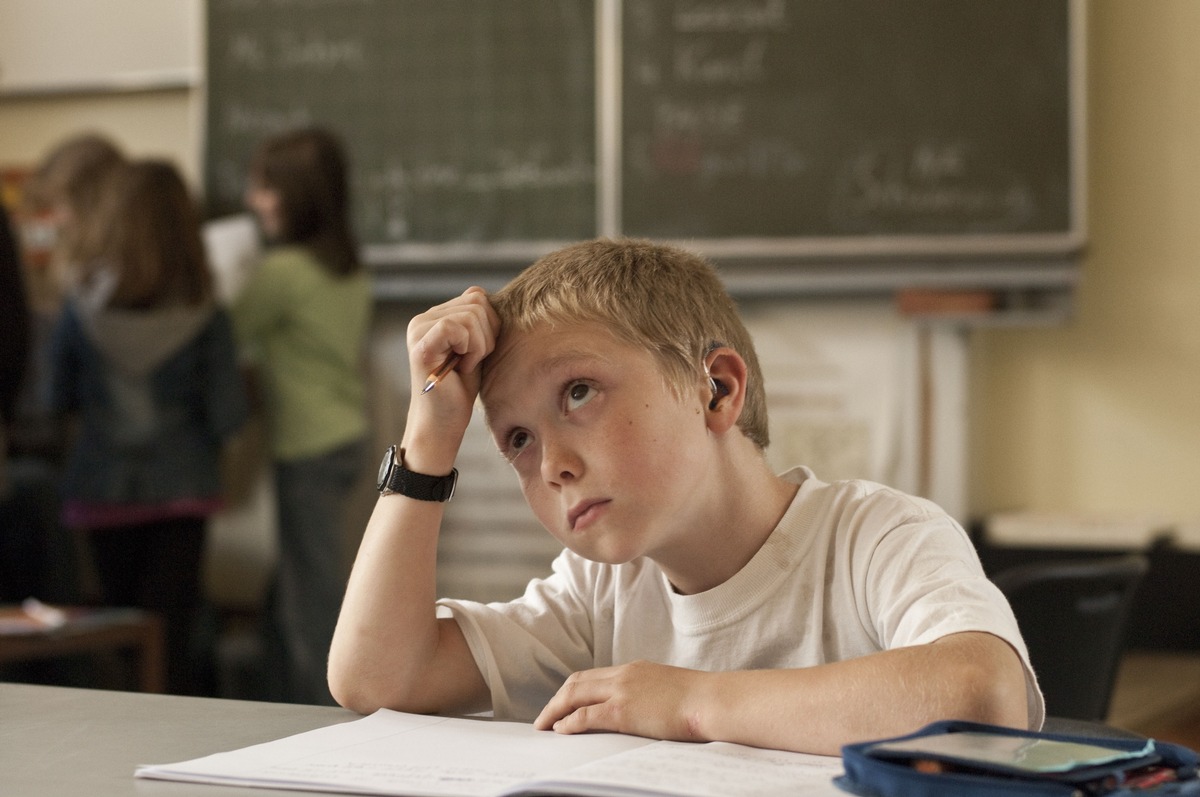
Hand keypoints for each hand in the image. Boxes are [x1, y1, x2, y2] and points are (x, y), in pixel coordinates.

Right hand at [403, 287, 500, 465]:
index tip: (478, 352)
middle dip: (486, 334)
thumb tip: (488, 296)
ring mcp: (418, 330)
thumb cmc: (461, 389)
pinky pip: (456, 328)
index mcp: (435, 316)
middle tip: (471, 360)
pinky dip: (470, 349)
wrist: (443, 423)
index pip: (477, 296)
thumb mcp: (476, 347)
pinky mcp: (420, 346)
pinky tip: (460, 367)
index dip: (491, 324)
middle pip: (477, 301)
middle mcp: (422, 318)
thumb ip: (479, 321)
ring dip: (479, 346)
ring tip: (464, 365)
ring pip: (471, 315)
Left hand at [534, 661, 713, 741]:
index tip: (563, 703)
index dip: (574, 690)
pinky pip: (586, 715)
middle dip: (557, 699)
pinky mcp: (623, 710)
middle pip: (577, 682)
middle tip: (544, 716)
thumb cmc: (700, 701)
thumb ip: (650, 694)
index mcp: (634, 669)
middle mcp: (624, 675)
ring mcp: (622, 691)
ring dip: (555, 710)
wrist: (712, 701)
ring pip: (575, 694)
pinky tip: (561, 730)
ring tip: (544, 726)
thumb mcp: (669, 690)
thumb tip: (644, 711)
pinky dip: (569, 722)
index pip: (593, 676)